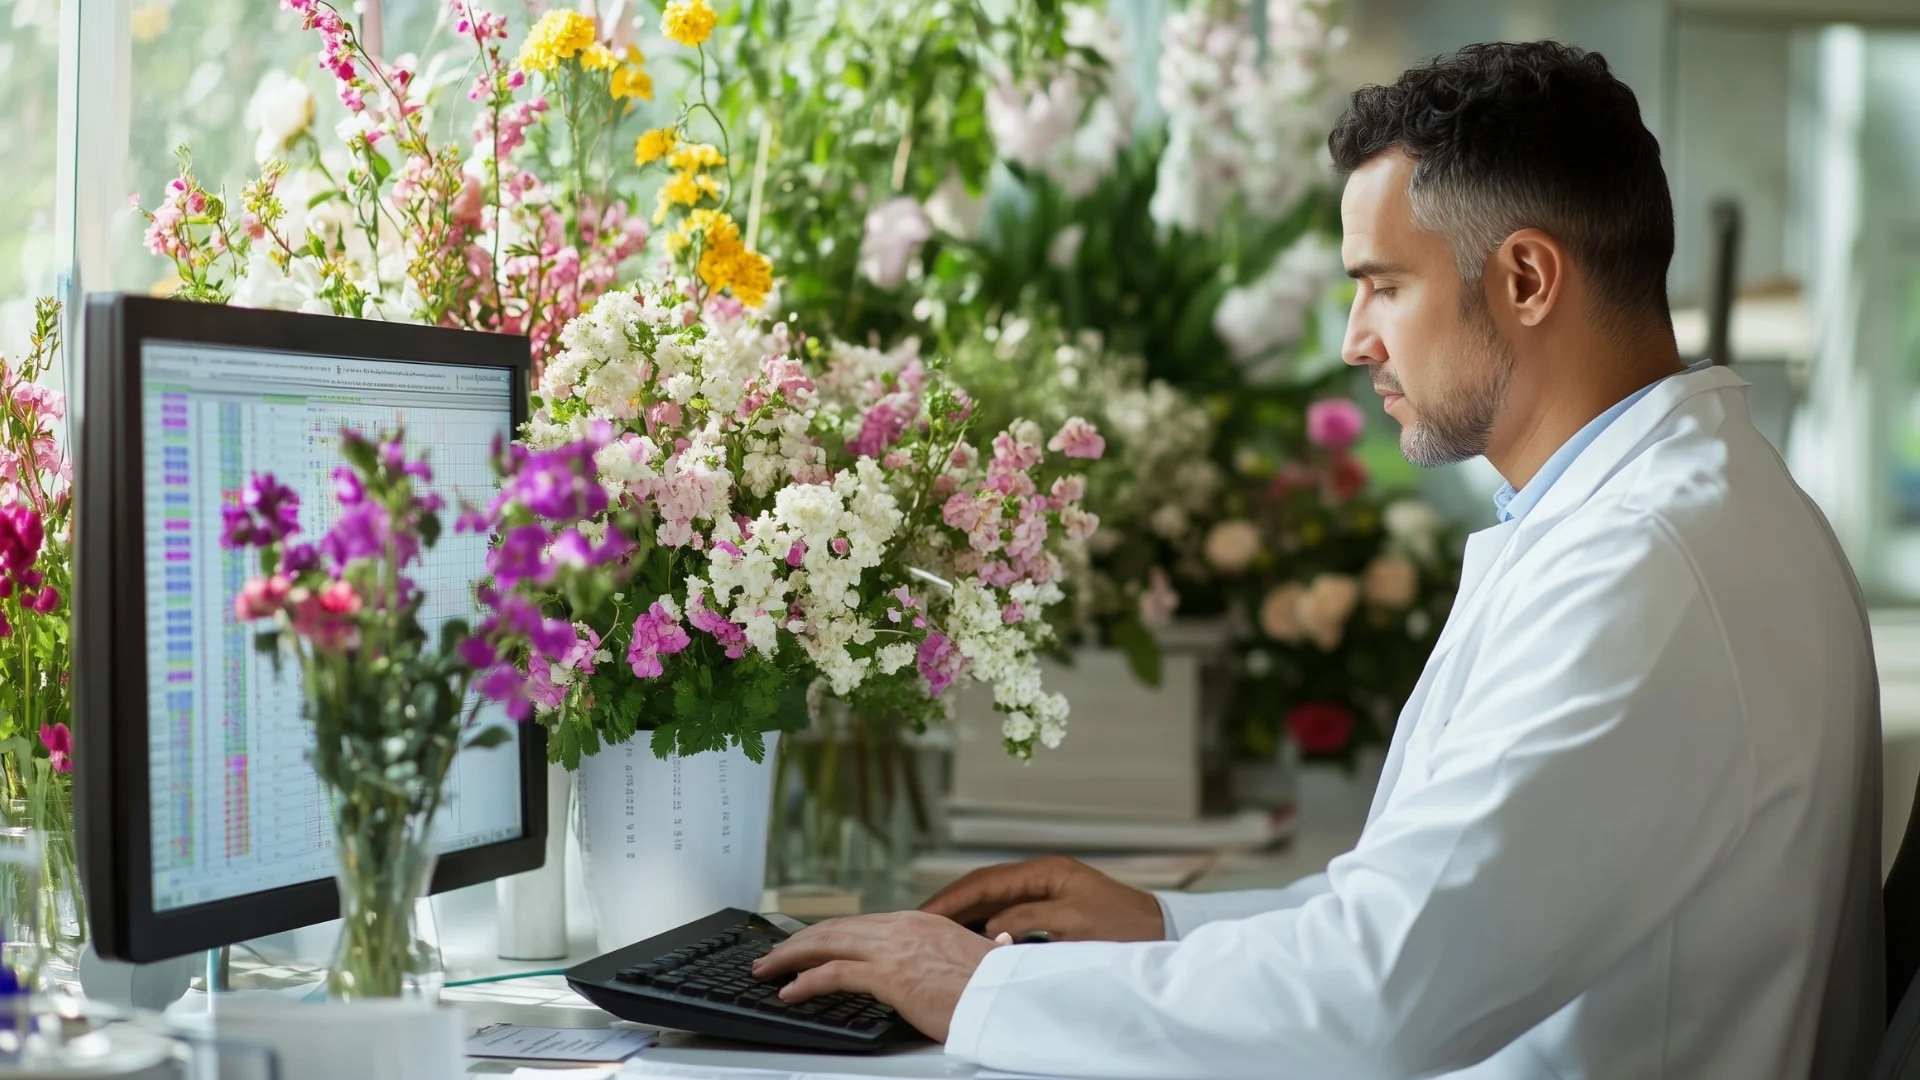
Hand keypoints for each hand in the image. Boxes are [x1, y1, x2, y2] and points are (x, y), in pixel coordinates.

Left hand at [751, 911, 993, 1041]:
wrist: (1010, 996)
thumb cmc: (997, 985)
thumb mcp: (976, 958)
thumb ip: (966, 951)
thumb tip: (986, 950)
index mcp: (919, 922)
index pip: (859, 924)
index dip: (827, 934)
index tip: (807, 943)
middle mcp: (901, 927)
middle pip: (834, 929)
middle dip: (797, 942)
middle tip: (773, 955)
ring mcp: (892, 949)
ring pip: (825, 944)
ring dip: (790, 958)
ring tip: (768, 970)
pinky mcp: (888, 975)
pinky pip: (832, 973)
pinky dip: (805, 981)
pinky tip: (790, 992)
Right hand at [920, 855, 1165, 941]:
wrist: (1159, 933)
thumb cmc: (1123, 928)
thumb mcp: (1073, 924)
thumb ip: (1028, 919)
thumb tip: (991, 925)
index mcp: (1045, 871)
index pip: (985, 880)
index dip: (952, 897)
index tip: (924, 913)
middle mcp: (1042, 876)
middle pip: (984, 887)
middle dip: (951, 904)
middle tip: (917, 922)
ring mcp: (1047, 891)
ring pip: (993, 900)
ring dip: (965, 914)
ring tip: (935, 932)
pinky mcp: (1052, 910)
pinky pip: (1008, 913)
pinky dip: (985, 923)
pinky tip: (970, 938)